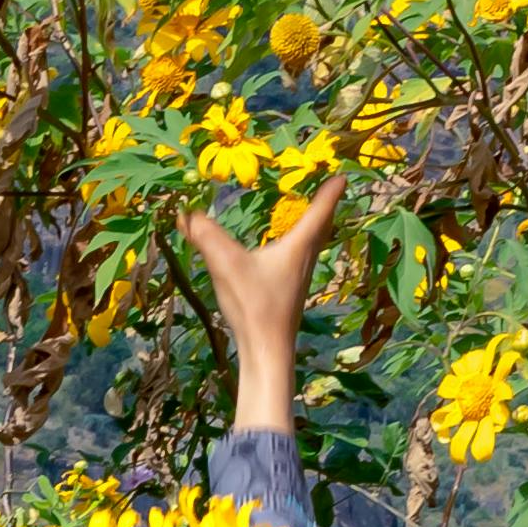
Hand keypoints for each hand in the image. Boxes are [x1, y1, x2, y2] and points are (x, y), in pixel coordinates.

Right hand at [185, 174, 337, 420]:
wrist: (266, 351)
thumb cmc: (255, 306)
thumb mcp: (227, 265)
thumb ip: (206, 236)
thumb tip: (185, 212)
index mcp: (298, 247)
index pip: (319, 212)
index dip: (330, 192)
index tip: (342, 175)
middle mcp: (304, 259)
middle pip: (321, 228)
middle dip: (326, 207)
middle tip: (332, 189)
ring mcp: (298, 277)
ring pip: (313, 244)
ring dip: (314, 227)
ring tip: (312, 213)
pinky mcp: (288, 291)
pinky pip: (299, 257)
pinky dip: (299, 244)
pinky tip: (284, 251)